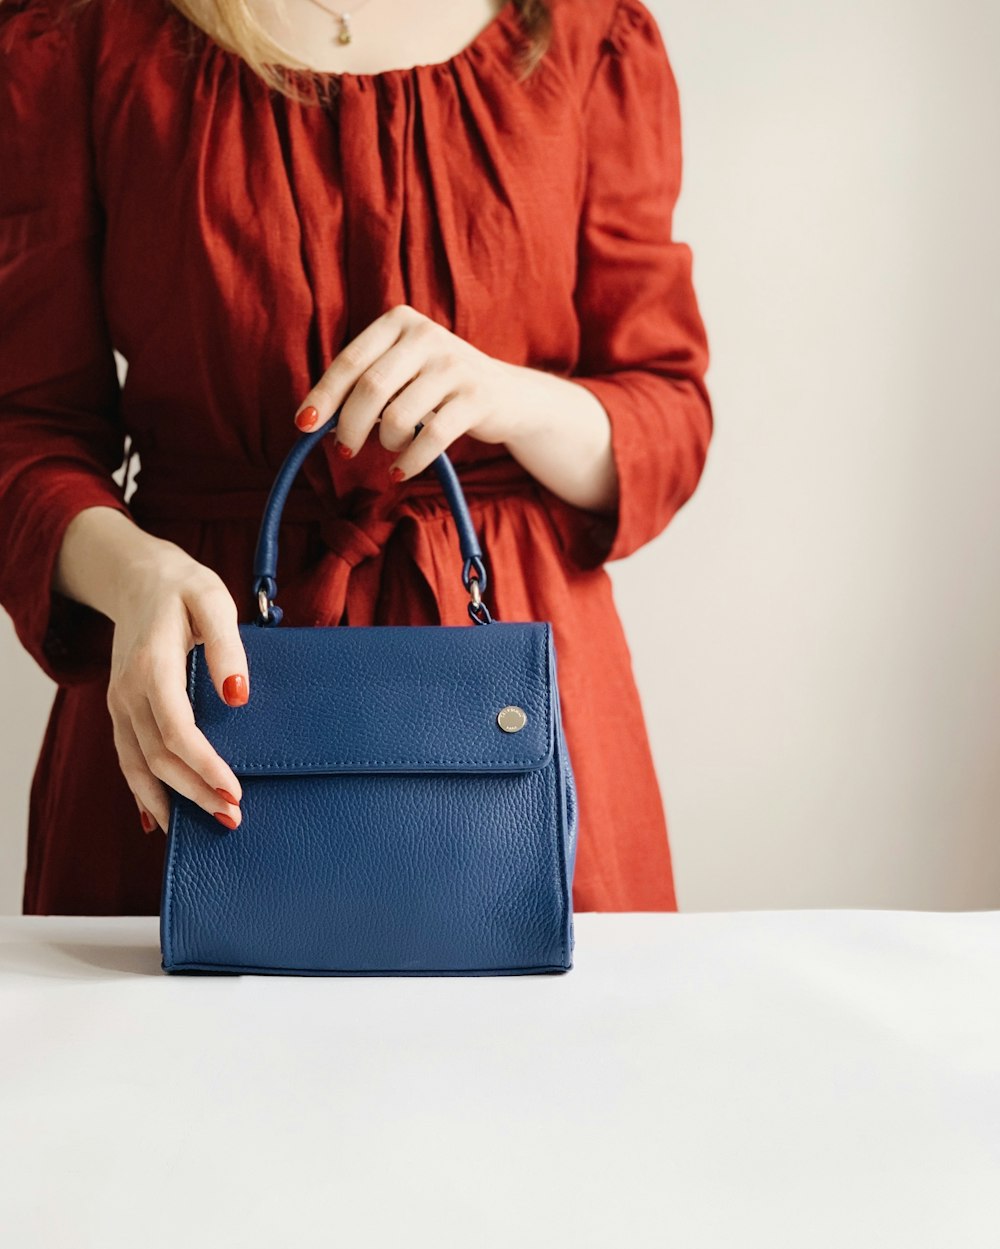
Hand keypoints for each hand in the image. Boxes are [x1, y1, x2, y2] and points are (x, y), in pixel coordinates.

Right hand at [105, 540, 249, 834]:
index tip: (234, 791)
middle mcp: (128, 692)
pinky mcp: (121, 710)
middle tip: (233, 818)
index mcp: (153, 667)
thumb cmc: (183, 588)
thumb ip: (227, 647)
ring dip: (170, 801)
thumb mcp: (214, 600)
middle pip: (158, 757)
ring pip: (137, 766)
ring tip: (205, 826)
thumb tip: (238, 696)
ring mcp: (120, 704)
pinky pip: (127, 759)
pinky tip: (163, 818)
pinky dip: (143, 792)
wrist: (137, 578)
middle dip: (195, 793)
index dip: (204, 766)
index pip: (177, 731)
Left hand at [292, 304, 527, 479]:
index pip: (350, 362)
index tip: (304, 426)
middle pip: (370, 389)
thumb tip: (313, 419)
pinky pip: (431, 438)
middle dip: (350, 427)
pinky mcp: (476, 398)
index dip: (323, 396)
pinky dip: (409, 462)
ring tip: (391, 450)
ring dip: (386, 444)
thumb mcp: (402, 369)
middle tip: (346, 450)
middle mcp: (427, 336)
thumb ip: (364, 383)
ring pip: (398, 416)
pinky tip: (399, 471)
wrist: (507, 395)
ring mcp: (454, 366)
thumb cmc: (438, 387)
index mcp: (399, 322)